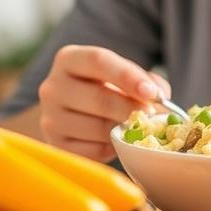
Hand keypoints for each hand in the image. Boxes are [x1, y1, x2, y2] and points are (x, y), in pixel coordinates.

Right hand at [38, 45, 169, 161]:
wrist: (75, 113)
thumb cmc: (106, 88)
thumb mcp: (123, 75)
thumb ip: (146, 80)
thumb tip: (160, 97)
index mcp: (69, 59)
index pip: (98, 61)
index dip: (128, 77)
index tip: (152, 93)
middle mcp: (52, 87)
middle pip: (98, 98)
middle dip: (130, 108)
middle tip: (153, 116)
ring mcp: (50, 118)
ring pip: (97, 128)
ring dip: (123, 131)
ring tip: (135, 128)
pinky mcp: (55, 146)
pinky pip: (93, 151)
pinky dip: (112, 148)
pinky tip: (116, 140)